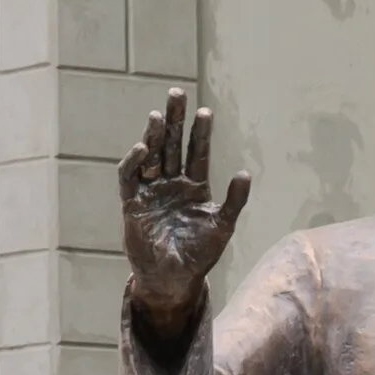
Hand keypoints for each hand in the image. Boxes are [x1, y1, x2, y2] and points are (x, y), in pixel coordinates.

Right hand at [120, 89, 250, 341]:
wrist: (174, 280)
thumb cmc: (200, 256)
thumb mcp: (222, 227)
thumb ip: (234, 201)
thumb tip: (245, 173)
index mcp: (194, 186)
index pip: (196, 152)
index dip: (200, 132)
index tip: (205, 112)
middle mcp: (171, 183)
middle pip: (172, 144)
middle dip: (174, 120)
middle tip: (176, 94)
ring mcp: (151, 191)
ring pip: (151, 155)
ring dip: (154, 135)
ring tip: (158, 115)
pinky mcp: (133, 203)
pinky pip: (130, 176)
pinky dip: (134, 161)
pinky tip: (143, 147)